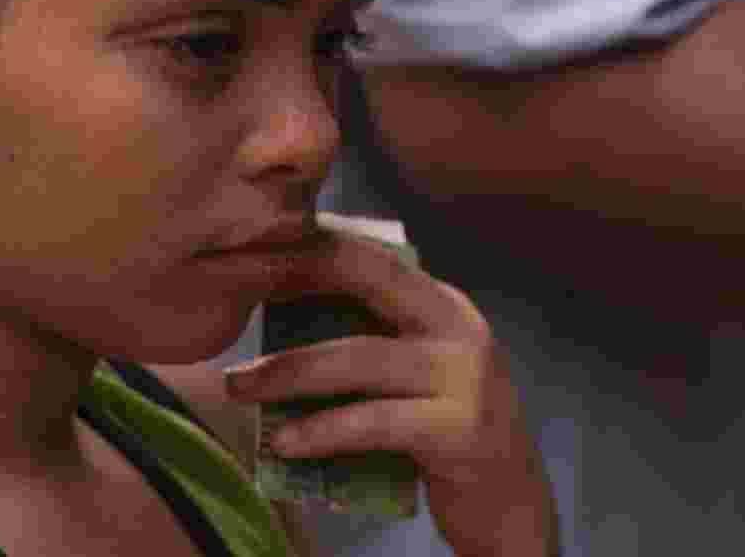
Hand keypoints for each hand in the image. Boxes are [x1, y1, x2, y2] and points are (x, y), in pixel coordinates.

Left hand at [224, 230, 559, 556]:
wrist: (509, 498)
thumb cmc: (443, 428)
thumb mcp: (412, 370)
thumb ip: (369, 337)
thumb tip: (280, 313)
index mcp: (440, 303)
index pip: (370, 255)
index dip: (310, 246)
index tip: (251, 249)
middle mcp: (456, 325)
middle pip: (370, 278)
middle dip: (296, 274)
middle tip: (235, 283)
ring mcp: (462, 374)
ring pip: (359, 357)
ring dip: (288, 371)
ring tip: (237, 386)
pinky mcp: (458, 428)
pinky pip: (374, 422)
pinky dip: (322, 430)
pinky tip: (283, 442)